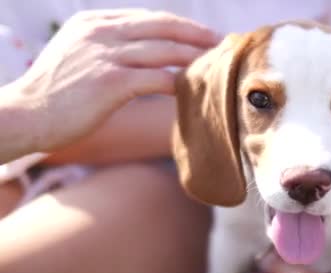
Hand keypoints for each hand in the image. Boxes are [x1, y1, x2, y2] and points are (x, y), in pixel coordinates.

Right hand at [9, 9, 218, 152]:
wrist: (26, 114)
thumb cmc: (55, 93)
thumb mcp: (79, 54)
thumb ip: (109, 46)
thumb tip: (143, 52)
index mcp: (95, 22)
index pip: (149, 18)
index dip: (181, 26)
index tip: (204, 34)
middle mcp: (102, 32)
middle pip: (163, 27)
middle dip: (196, 35)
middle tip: (221, 45)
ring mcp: (106, 54)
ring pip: (165, 50)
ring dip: (195, 57)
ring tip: (216, 65)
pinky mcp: (111, 81)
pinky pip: (158, 77)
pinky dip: (179, 82)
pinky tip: (194, 88)